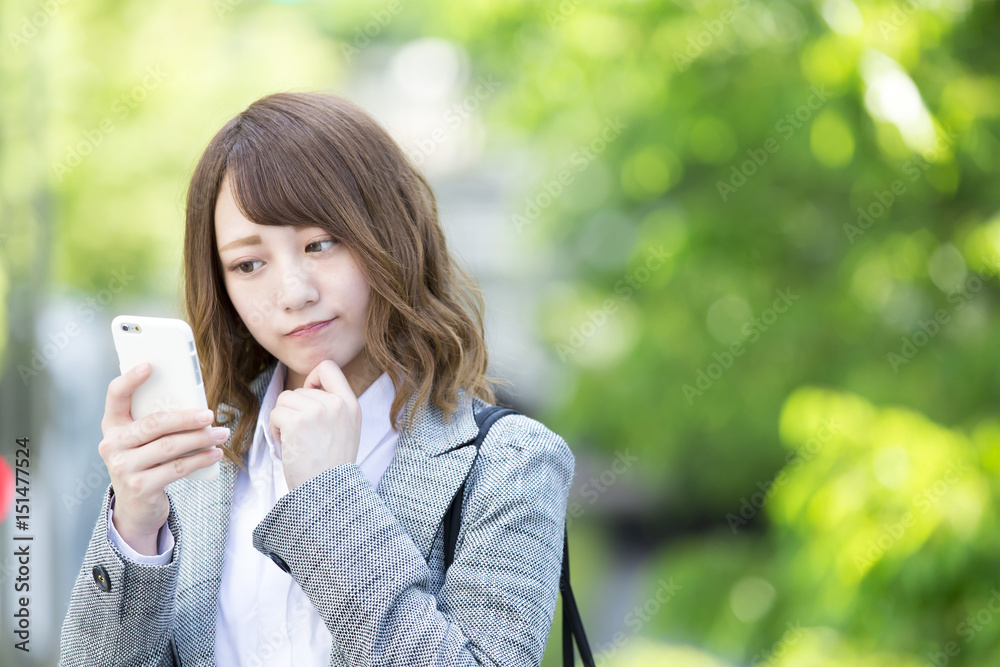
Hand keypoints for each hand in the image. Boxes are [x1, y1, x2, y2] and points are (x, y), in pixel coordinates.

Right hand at [98, 363, 228, 554]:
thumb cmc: (147, 463)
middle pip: (154, 423)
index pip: (115, 396)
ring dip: (200, 439)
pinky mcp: (139, 487)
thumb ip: (158, 423)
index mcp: (112, 426)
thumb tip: (197, 406)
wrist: (135, 507)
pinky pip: (176, 468)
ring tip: (221, 433)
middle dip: (186, 418)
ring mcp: (123, 467)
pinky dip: (200, 459)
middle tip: (210, 414)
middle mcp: (112, 445)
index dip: (130, 379)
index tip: (150, 365)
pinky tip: (215, 453)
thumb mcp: (144, 441)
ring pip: (169, 447)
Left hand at [269, 360, 361, 491]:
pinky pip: (275, 413)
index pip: (328, 367)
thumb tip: (306, 390)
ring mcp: (317, 411)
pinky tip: (287, 445)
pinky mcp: (297, 422)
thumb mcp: (347, 429)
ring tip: (294, 440)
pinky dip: (275, 429)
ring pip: (284, 400)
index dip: (312, 378)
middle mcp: (336, 404)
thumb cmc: (332, 465)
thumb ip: (334, 407)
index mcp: (351, 404)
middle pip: (299, 389)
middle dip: (294, 410)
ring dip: (283, 419)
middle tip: (302, 435)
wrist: (329, 491)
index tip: (309, 396)